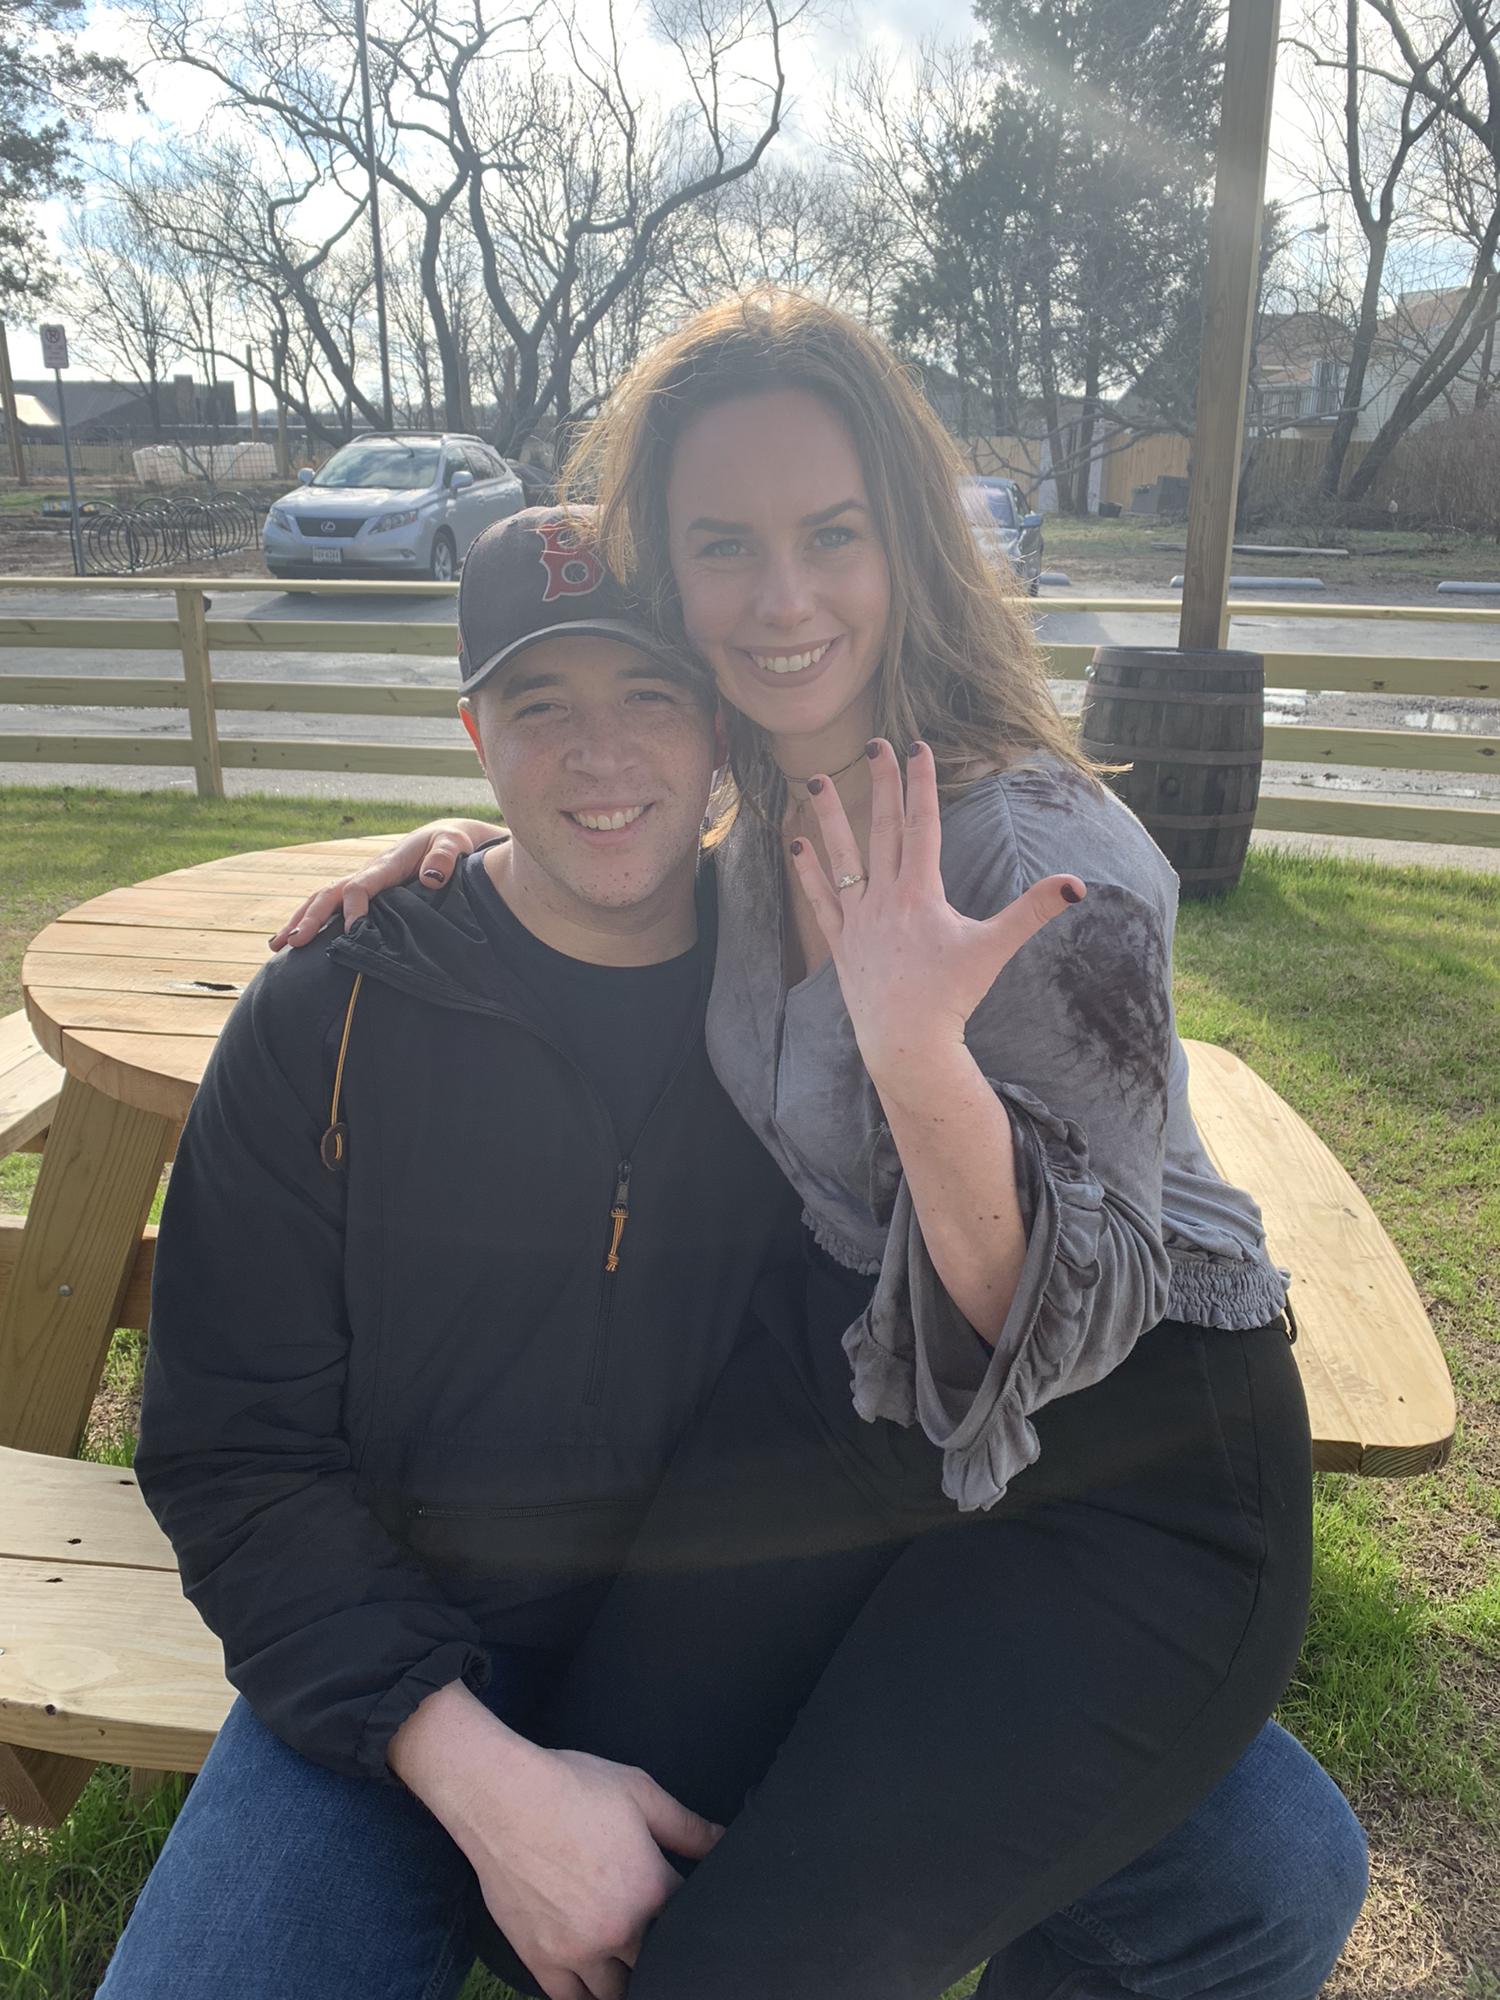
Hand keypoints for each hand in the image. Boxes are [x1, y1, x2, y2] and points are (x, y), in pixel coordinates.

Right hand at [267, 818, 497, 949]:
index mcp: (387, 864)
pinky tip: (297, 940)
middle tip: (292, 943)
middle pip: (331, 894)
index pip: (361, 886)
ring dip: (299, 920)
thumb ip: (444, 857)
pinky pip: (333, 906)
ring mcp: (364, 882)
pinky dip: (311, 921)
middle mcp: (369, 873)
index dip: (353, 908)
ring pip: (323, 899)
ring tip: (277, 945)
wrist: (447, 838)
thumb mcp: (454, 844)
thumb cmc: (452, 842)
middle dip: (309, 918)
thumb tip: (430, 877)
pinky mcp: (365, 892)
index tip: (350, 932)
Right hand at [389, 1683, 720, 1999]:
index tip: (683, 1905)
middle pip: (657, 1962)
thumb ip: (687, 1826)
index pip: (689, 1916)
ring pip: (617, 1992)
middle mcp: (620, 1929)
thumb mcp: (640, 1793)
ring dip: (630, 1981)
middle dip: (662, 1950)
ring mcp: (578, 1950)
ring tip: (635, 1967)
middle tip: (658, 1938)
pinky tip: (599, 1988)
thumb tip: (725, 1841)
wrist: (504, 1797)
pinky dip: (588, 1998)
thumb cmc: (573, 1786)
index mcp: (651, 1889)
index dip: (691, 1910)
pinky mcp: (541, 1958)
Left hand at [789, 741, 1084, 1084]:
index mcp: (921, 893)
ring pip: (842, 856)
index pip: (923, 825)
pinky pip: (821, 899)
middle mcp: (886, 898)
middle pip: (883, 829)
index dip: (921, 783)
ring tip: (815, 780)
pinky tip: (797, 844)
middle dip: (881, 784)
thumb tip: (1076, 885)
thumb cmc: (951, 998)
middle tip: (874, 744)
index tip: (917, 746)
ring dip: (830, 816)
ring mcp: (859, 919)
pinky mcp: (842, 943)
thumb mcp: (994, 950)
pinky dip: (809, 871)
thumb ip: (1032, 912)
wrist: (907, 1043)